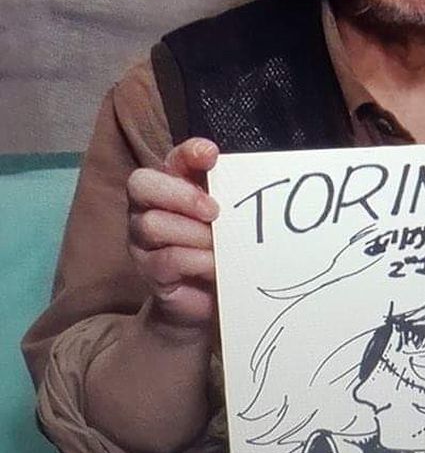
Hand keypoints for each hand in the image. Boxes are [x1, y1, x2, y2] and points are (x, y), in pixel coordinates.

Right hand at [127, 137, 219, 331]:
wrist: (206, 300)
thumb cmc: (218, 248)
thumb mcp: (227, 219)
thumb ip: (229, 198)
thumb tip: (254, 186)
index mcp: (172, 185)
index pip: (172, 159)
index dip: (188, 152)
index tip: (212, 155)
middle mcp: (149, 207)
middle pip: (141, 184)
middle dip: (181, 194)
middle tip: (214, 211)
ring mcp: (143, 240)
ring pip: (153, 224)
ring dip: (194, 234)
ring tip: (219, 246)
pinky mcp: (150, 271)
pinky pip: (168, 258)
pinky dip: (197, 260)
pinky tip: (215, 265)